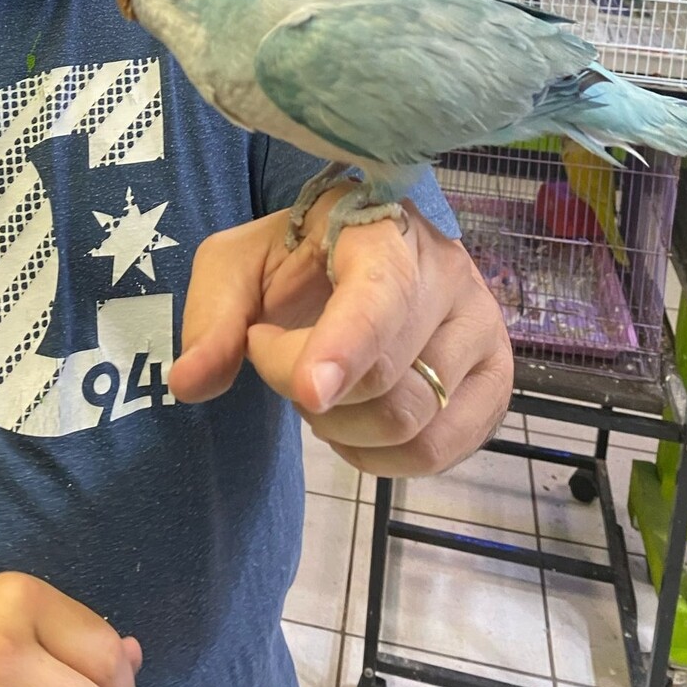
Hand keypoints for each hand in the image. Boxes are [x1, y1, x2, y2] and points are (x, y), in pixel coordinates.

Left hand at [168, 183, 512, 475]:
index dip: (344, 347)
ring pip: (414, 421)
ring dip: (345, 428)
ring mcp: (482, 326)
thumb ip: (212, 319)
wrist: (346, 257)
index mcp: (383, 228)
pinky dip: (384, 458)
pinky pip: (443, 450)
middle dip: (309, 389)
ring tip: (321, 390)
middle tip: (280, 360)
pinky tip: (355, 423)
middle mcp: (449, 271)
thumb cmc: (292, 257)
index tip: (306, 391)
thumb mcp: (234, 267)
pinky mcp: (496, 379)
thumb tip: (190, 382)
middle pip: (384, 378)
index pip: (377, 295)